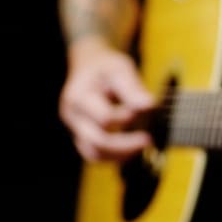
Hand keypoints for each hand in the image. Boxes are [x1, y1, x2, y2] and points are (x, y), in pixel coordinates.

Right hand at [59, 38, 154, 161]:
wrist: (89, 64)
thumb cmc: (105, 66)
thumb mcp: (120, 68)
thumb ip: (132, 88)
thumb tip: (148, 105)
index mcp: (78, 96)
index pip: (104, 118)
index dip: (127, 118)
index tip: (146, 110)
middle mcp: (73, 116)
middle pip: (97, 142)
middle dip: (126, 144)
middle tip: (149, 139)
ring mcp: (75, 128)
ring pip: (94, 154)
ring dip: (121, 154)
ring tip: (144, 144)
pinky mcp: (82, 136)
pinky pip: (96, 155)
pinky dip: (115, 156)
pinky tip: (134, 148)